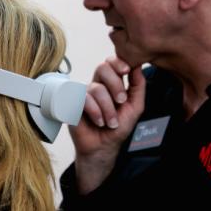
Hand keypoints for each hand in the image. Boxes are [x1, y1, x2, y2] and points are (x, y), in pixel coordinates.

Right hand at [68, 57, 145, 193]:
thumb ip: (138, 87)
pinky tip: (100, 122)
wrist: (103, 147)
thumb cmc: (118, 128)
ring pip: (96, 88)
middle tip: (121, 101)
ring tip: (111, 122)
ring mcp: (83, 95)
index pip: (111, 63)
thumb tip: (138, 66)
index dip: (118, 62)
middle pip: (102, 68)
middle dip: (115, 84)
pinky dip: (96, 112)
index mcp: (110, 84)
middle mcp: (96, 86)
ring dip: (108, 108)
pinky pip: (84, 99)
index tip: (127, 71)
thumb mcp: (135, 107)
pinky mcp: (72, 104)